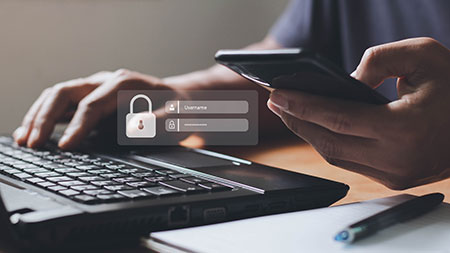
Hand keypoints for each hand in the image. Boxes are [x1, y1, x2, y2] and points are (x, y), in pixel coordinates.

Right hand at [13, 69, 169, 149]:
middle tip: (34, 143)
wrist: (179, 100)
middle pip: (65, 92)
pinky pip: (63, 104)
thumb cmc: (177, 109)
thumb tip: (136, 128)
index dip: (77, 126)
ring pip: (58, 95)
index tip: (65, 146)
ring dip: (39, 116)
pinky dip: (46, 117)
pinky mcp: (92, 99)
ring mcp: (96, 88)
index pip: (92, 104)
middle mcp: (105, 81)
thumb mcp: (176, 118)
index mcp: (124, 84)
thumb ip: (160, 122)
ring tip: (25, 139)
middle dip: (46, 117)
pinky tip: (33, 133)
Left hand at [267, 37, 449, 189]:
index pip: (337, 119)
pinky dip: (329, 143)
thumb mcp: (423, 55)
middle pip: (328, 142)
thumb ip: (378, 61)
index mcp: (405, 129)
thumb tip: (343, 82)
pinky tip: (316, 126)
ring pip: (336, 156)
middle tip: (276, 101)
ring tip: (290, 112)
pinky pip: (350, 162)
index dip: (302, 106)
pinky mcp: (394, 179)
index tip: (277, 94)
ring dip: (308, 134)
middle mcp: (398, 159)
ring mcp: (395, 174)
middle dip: (296, 120)